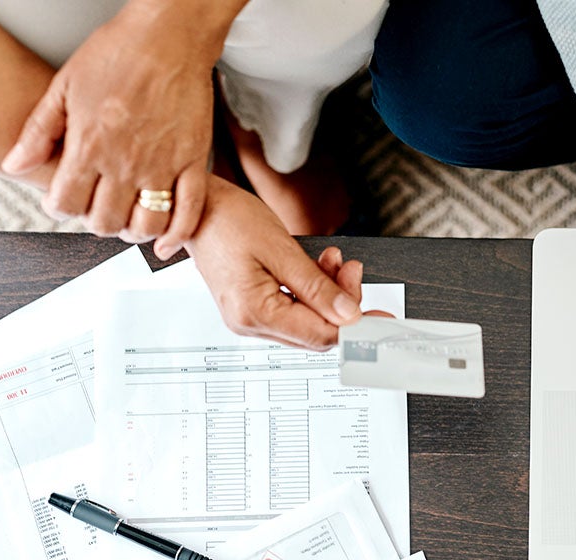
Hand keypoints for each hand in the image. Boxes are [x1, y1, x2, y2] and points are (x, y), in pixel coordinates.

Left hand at [1, 0, 242, 244]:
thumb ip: (39, 131)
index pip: (67, 204)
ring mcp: (163, 165)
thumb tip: (15, 165)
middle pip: (105, 221)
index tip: (63, 201)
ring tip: (128, 221)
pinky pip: (189, 213)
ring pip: (146, 224)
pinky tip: (166, 242)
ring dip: (133, 231)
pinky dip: (178, 235)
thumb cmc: (118, 52)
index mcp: (90, 145)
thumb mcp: (65, 87)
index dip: (60, 208)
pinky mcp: (194, 162)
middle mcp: (125, 162)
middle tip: (96, 208)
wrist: (168, 36)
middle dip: (95, 220)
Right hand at [182, 177, 372, 348]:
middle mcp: (249, 323)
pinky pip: (293, 309)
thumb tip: (349, 315)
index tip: (380, 315)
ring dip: (328, 293)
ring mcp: (249, 318)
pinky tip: (317, 267)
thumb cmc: (228, 220)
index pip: (320, 334)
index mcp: (254, 312)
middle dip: (342, 302)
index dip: (355, 325)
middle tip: (352, 269)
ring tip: (333, 260)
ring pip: (307, 320)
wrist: (195, 207)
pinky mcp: (251, 308)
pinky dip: (312, 290)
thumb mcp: (282, 249)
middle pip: (316, 331)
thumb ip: (318, 287)